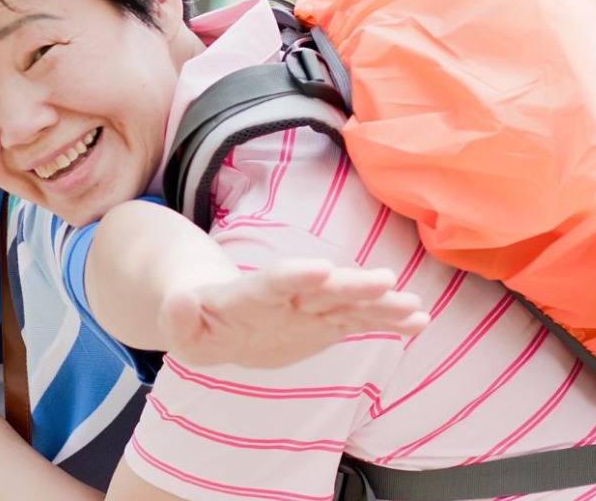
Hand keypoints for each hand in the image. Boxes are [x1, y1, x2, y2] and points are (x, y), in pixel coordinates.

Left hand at [163, 258, 429, 367]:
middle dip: (353, 285)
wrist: (221, 316)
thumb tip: (176, 301)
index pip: (273, 282)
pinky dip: (388, 322)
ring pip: (350, 302)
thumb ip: (179, 316)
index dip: (295, 276)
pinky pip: (361, 321)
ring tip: (414, 307)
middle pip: (323, 288)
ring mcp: (311, 307)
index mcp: (250, 295)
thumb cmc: (196, 320)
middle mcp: (289, 295)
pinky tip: (419, 322)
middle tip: (386, 280)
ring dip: (381, 304)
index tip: (321, 269)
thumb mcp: (180, 326)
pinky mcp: (327, 323)